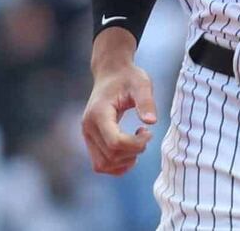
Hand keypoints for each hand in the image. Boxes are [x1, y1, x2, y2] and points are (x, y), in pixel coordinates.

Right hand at [81, 32, 156, 175]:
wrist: (111, 73)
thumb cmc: (128, 77)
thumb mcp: (142, 84)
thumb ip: (146, 102)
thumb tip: (152, 122)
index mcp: (99, 113)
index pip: (115, 142)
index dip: (135, 144)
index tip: (149, 132)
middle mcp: (88, 127)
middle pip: (110, 156)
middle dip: (133, 152)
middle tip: (146, 135)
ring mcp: (87, 135)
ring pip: (102, 165)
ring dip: (124, 161)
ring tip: (137, 143)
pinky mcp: (91, 140)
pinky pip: (100, 164)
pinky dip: (117, 165)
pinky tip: (131, 150)